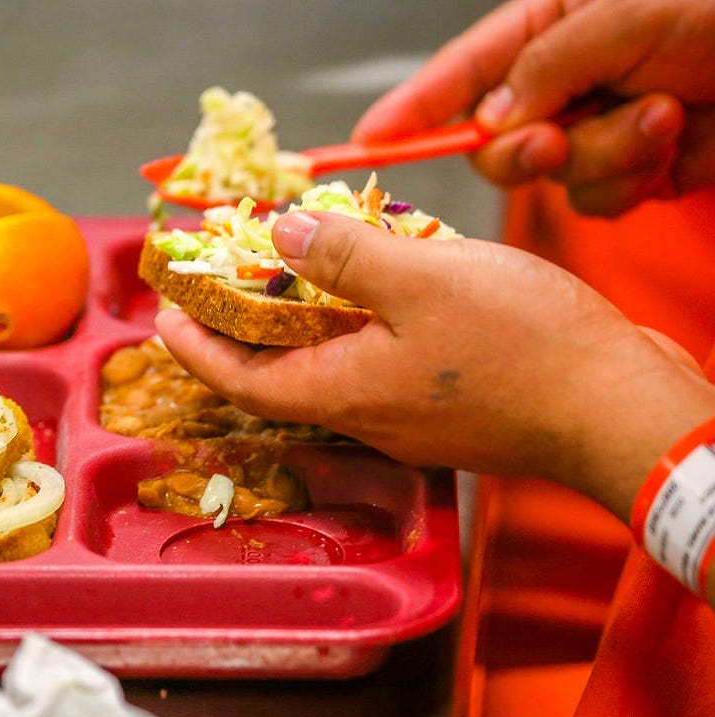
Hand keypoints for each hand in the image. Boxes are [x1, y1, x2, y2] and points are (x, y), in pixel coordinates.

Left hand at [155, 211, 714, 520]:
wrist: (618, 406)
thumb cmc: (523, 348)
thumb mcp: (422, 281)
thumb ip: (344, 258)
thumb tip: (281, 235)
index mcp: (343, 390)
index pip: (239, 379)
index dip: (195, 348)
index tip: (164, 316)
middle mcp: (365, 414)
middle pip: (278, 376)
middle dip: (238, 332)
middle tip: (218, 287)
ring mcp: (407, 416)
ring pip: (329, 370)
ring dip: (299, 327)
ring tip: (287, 276)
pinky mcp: (445, 406)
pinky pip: (375, 367)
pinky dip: (354, 330)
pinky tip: (373, 295)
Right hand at [351, 0, 714, 215]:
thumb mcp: (626, 13)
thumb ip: (546, 68)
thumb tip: (491, 120)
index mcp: (549, 26)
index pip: (460, 74)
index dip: (409, 110)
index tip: (366, 143)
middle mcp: (562, 82)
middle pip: (494, 142)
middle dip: (525, 150)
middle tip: (554, 140)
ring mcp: (595, 129)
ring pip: (552, 179)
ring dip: (604, 157)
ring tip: (660, 114)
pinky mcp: (630, 169)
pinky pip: (598, 199)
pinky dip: (632, 179)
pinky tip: (670, 139)